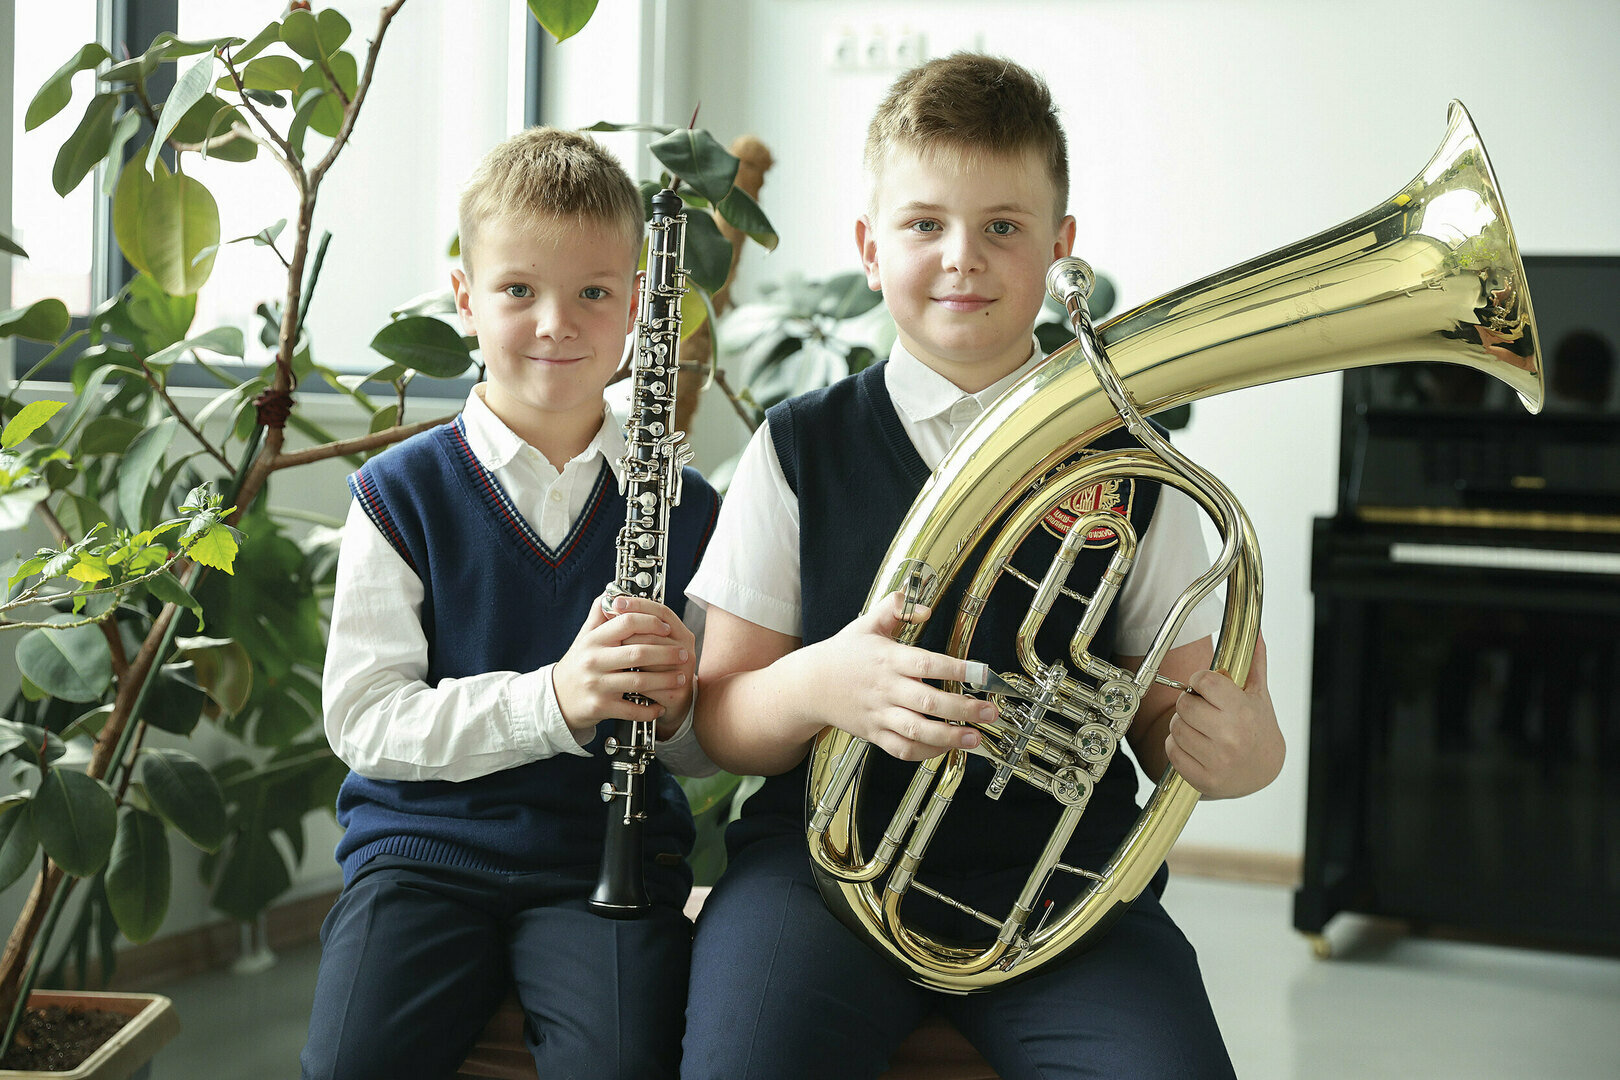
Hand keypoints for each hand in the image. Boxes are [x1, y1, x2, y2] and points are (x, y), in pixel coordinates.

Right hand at [554, 594, 694, 741]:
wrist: (556, 699)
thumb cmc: (578, 664)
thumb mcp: (584, 637)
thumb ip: (599, 613)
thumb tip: (612, 590)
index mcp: (594, 639)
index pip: (627, 622)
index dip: (651, 622)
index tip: (667, 628)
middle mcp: (595, 660)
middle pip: (639, 653)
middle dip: (667, 654)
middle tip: (683, 654)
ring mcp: (597, 684)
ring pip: (639, 681)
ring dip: (665, 680)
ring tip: (681, 678)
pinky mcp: (600, 707)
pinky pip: (631, 709)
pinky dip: (650, 709)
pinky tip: (661, 706)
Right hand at [791, 590, 993, 760]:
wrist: (809, 685)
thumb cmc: (843, 654)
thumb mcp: (867, 622)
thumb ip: (896, 608)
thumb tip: (925, 607)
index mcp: (888, 659)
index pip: (927, 664)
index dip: (957, 669)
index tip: (982, 673)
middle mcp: (885, 688)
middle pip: (928, 702)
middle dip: (963, 709)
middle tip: (989, 712)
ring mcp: (879, 714)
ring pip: (917, 731)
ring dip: (949, 737)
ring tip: (974, 738)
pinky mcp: (874, 733)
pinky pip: (902, 749)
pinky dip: (925, 752)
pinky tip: (946, 748)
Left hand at [1164, 634, 1282, 798]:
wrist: (1263, 771)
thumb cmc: (1258, 728)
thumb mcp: (1259, 694)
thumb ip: (1254, 661)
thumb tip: (1256, 630)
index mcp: (1243, 711)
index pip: (1203, 681)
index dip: (1200, 681)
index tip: (1206, 687)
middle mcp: (1230, 737)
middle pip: (1184, 705)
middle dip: (1190, 704)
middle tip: (1204, 711)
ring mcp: (1216, 760)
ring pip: (1175, 728)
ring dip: (1182, 725)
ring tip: (1201, 729)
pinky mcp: (1203, 779)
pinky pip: (1171, 752)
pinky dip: (1177, 747)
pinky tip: (1195, 746)